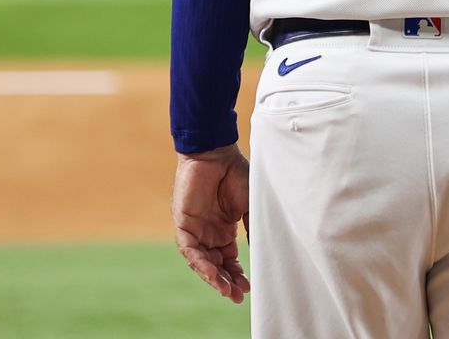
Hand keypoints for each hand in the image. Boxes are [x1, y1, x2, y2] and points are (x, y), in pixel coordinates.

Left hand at [173, 145, 251, 302]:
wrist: (217, 152)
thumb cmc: (237, 173)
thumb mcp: (251, 206)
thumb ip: (253, 229)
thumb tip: (264, 253)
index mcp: (224, 229)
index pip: (229, 259)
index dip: (238, 274)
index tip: (249, 288)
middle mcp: (208, 232)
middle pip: (216, 264)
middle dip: (226, 281)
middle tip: (238, 295)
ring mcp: (195, 229)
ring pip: (202, 261)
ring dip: (214, 277)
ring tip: (227, 290)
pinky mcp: (184, 224)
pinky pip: (190, 250)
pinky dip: (201, 263)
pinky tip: (213, 274)